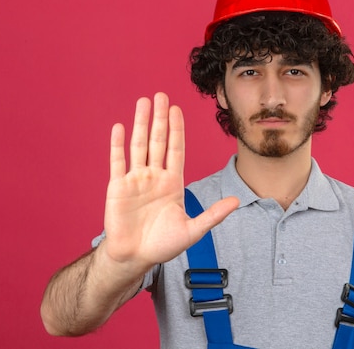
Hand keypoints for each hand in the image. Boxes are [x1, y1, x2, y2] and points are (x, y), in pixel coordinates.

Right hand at [103, 93, 238, 273]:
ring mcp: (135, 180)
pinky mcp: (117, 188)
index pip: (175, 149)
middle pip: (157, 141)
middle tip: (161, 95)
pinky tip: (120, 128)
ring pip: (138, 145)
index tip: (177, 110)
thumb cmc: (163, 245)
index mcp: (172, 182)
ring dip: (140, 124)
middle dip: (159, 118)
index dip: (176, 129)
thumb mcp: (192, 230)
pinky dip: (118, 145)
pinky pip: (117, 162)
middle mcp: (154, 176)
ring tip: (142, 103)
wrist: (135, 258)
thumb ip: (212, 215)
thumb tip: (236, 202)